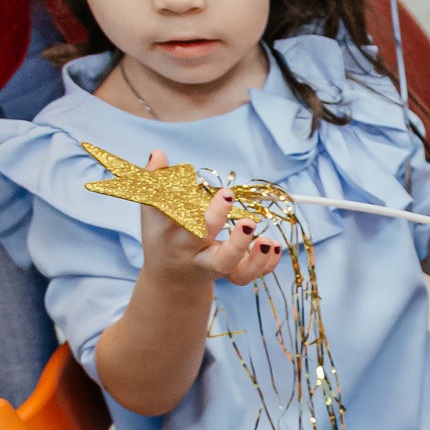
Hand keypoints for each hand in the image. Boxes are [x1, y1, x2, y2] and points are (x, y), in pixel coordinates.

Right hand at [137, 152, 283, 291]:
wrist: (170, 276)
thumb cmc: (163, 236)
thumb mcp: (154, 212)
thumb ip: (156, 182)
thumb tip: (158, 153)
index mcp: (172, 233)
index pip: (178, 215)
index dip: (192, 202)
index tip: (220, 189)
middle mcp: (191, 250)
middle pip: (201, 238)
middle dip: (216, 218)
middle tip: (232, 198)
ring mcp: (211, 265)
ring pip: (228, 265)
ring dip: (248, 252)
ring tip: (264, 237)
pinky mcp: (228, 273)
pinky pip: (246, 276)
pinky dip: (264, 265)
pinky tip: (274, 246)